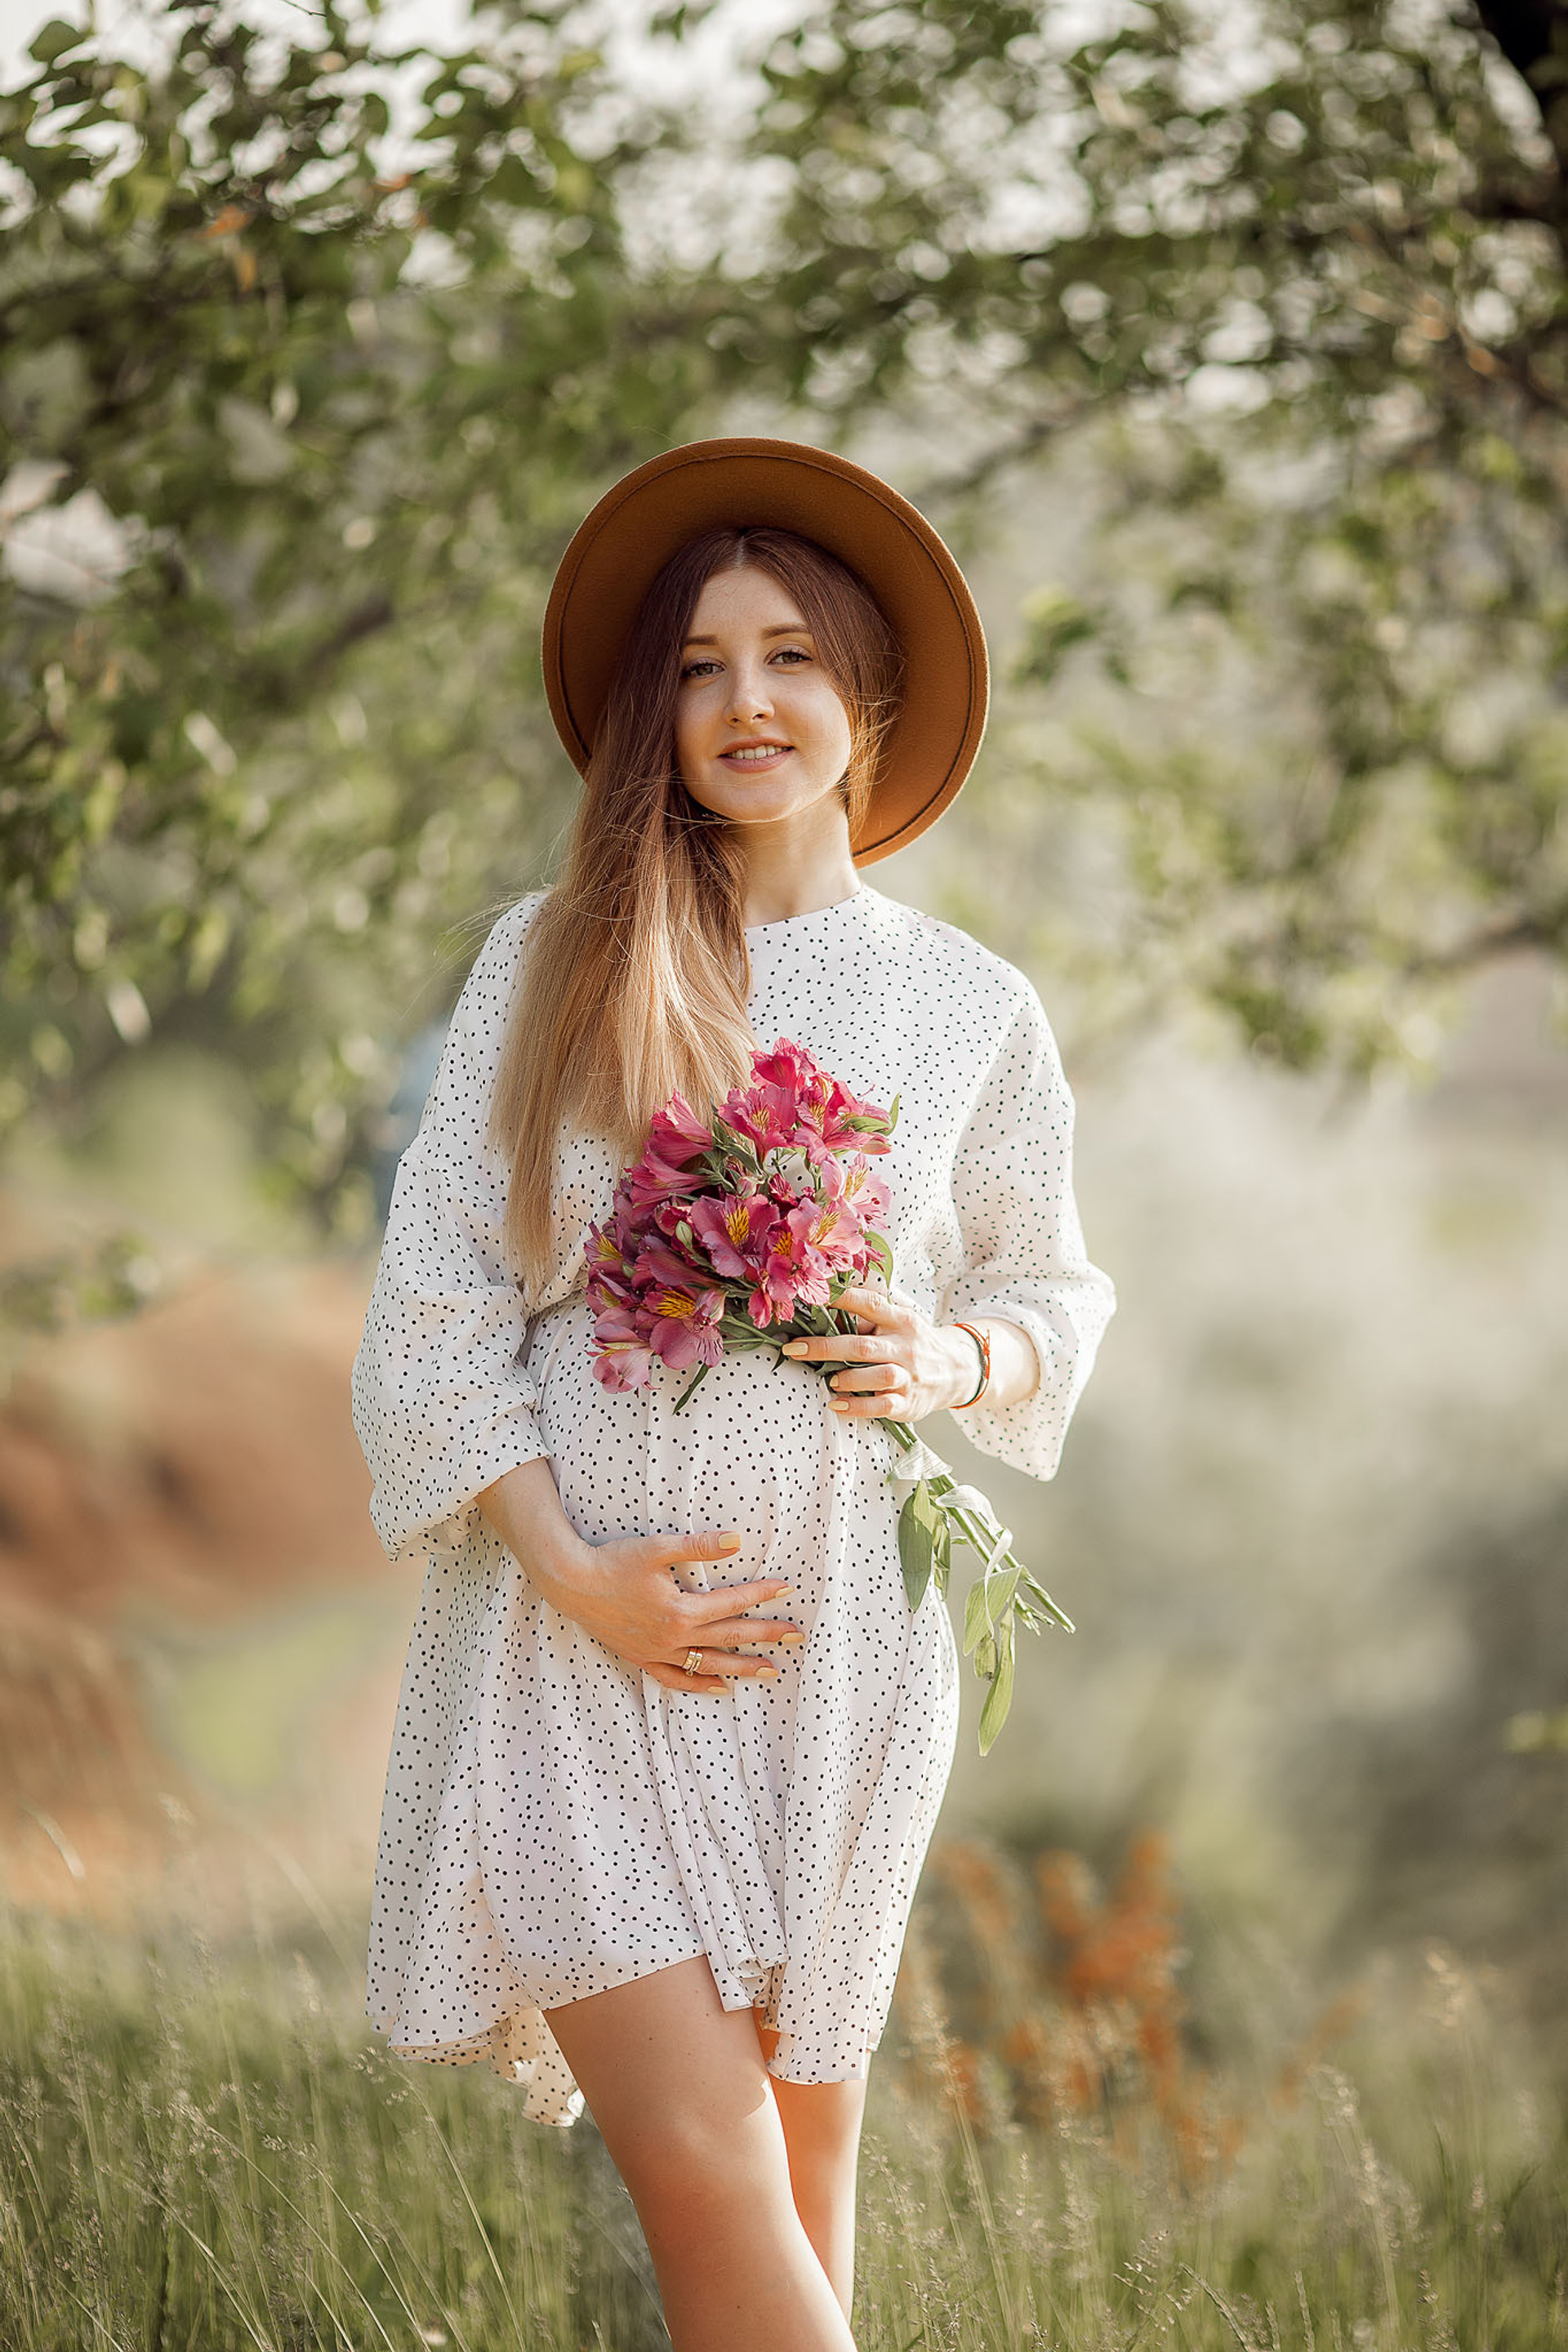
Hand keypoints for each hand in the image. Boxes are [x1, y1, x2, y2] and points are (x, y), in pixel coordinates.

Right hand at [543, 1528, 805, 1694]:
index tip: (787, 1589)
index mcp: (681, 1610)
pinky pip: (677, 1679)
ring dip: (743, 1667)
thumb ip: (699, 1545)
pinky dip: (701, 1685)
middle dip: (766, 1635)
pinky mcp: (642, 1658)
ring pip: (709, 1665)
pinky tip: (722, 1688)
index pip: (732, 1602)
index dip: (761, 1594)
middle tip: (797, 1636)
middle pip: (729, 1636)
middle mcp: (673, 1637)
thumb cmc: (613, 1561)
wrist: (571, 1583)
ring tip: (772, 1670)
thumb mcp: (657, 1547)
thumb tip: (737, 1540)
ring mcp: (658, 1652)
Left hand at [780, 1284, 976, 1420]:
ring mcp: (908, 1376)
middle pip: (862, 1345)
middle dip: (824, 1346)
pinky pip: (882, 1405)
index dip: (842, 1299)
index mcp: (901, 1320)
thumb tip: (827, 1307)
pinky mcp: (908, 1402)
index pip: (870, 1304)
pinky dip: (857, 1406)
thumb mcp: (900, 1321)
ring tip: (829, 1379)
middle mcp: (905, 1347)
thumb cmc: (915, 1343)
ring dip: (847, 1378)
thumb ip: (870, 1316)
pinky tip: (837, 1404)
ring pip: (878, 1375)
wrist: (956, 1370)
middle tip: (794, 1348)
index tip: (813, 1297)